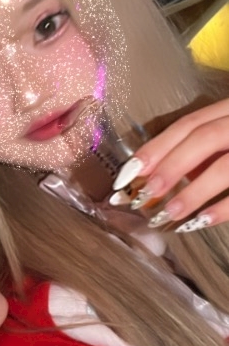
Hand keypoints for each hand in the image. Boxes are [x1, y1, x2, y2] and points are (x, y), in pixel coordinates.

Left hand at [112, 99, 228, 231]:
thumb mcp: (228, 135)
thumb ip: (203, 150)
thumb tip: (155, 179)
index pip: (189, 123)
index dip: (156, 147)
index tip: (127, 174)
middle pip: (205, 137)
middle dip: (169, 166)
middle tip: (142, 196)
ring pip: (226, 165)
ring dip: (192, 191)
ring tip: (167, 214)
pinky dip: (223, 207)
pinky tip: (200, 222)